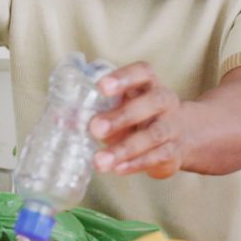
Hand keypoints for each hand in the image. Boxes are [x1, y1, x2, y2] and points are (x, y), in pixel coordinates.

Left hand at [89, 61, 190, 178]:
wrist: (180, 136)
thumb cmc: (139, 118)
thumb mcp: (119, 109)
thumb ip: (94, 112)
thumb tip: (60, 118)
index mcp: (148, 84)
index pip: (142, 72)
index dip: (123, 77)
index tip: (102, 87)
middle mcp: (164, 101)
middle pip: (152, 102)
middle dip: (122, 116)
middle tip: (95, 128)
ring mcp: (172, 126)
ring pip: (154, 134)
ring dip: (125, 148)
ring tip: (100, 161)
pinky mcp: (173, 150)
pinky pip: (158, 156)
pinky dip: (136, 163)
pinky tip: (118, 169)